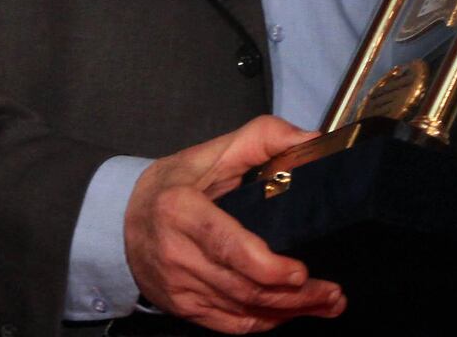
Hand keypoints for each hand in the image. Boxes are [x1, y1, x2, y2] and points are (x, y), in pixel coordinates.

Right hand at [124, 115, 345, 332]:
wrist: (122, 219)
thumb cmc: (176, 181)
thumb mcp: (214, 150)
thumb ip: (263, 138)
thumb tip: (312, 140)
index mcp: (182, 209)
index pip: (227, 246)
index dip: (266, 267)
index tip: (300, 271)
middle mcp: (177, 253)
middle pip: (242, 287)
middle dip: (293, 296)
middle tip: (334, 294)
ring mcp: (178, 286)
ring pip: (240, 312)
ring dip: (288, 313)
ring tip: (326, 303)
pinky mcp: (182, 307)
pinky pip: (228, 324)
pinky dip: (263, 323)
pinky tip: (290, 314)